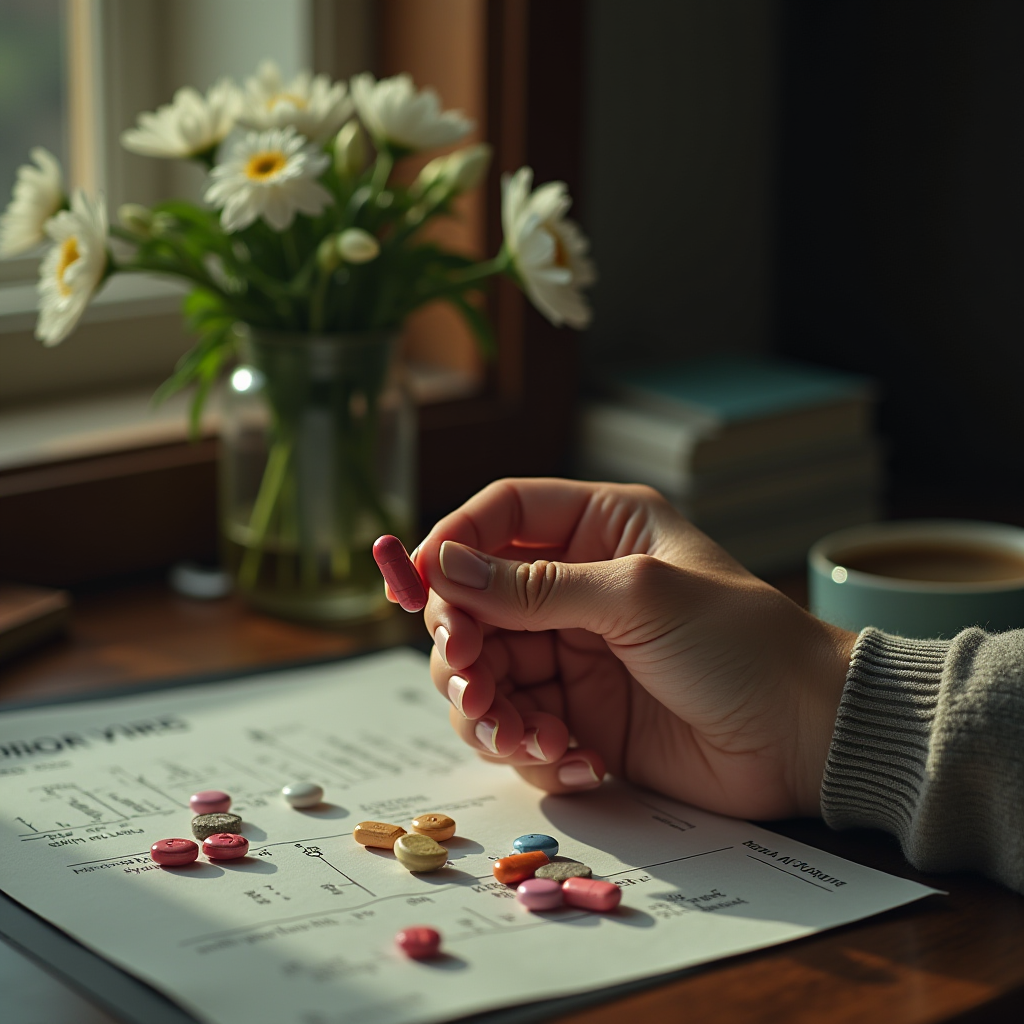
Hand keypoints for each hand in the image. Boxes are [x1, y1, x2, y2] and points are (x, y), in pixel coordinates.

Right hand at [407, 478, 855, 819]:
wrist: (805, 738)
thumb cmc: (739, 644)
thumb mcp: (636, 597)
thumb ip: (535, 587)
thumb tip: (442, 567)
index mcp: (598, 529)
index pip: (500, 515)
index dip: (451, 543)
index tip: (416, 584)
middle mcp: (575, 586)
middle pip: (474, 600)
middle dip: (463, 644)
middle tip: (474, 681)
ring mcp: (571, 653)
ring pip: (483, 669)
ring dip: (487, 707)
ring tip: (526, 736)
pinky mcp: (576, 714)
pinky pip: (515, 724)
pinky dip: (526, 745)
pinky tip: (574, 759)